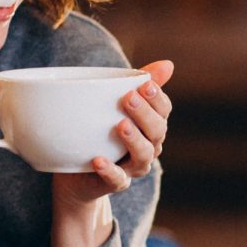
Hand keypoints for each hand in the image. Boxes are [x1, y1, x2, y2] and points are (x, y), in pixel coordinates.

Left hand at [50, 60, 174, 246]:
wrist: (78, 173)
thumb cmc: (101, 132)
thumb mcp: (115, 105)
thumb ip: (136, 84)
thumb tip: (168, 64)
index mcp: (151, 126)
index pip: (163, 111)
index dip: (157, 98)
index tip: (144, 84)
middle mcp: (148, 147)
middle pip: (157, 132)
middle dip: (145, 114)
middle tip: (128, 98)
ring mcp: (132, 167)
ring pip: (143, 156)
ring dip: (134, 140)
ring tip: (120, 125)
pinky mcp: (114, 183)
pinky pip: (118, 180)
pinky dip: (110, 170)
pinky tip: (98, 160)